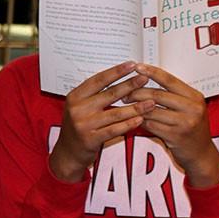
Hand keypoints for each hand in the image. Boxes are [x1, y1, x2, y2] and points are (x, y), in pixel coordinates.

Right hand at [51, 61, 155, 182]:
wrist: (67, 152)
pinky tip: (140, 119)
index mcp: (75, 96)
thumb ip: (94, 94)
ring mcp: (83, 124)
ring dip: (135, 107)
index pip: (98, 80)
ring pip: (115, 113)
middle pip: (109, 94)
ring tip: (151, 102)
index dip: (116, 72)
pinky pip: (114, 129)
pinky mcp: (91, 139)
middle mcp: (77, 109)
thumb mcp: (79, 107)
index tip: (131, 65)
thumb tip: (118, 77)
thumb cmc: (77, 126)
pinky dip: (129, 124)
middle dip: (130, 85)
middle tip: (145, 78)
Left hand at [126, 64, 218, 187]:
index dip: (152, 72)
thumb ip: (173, 94)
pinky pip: (151, 125)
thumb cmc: (190, 127)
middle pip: (157, 95)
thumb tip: (147, 77)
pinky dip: (139, 121)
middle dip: (137, 92)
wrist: (201, 154)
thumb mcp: (188, 107)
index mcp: (194, 96)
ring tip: (124, 104)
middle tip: (124, 92)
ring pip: (152, 110)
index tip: (137, 66)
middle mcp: (192, 108)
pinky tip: (131, 118)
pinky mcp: (176, 136)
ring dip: (135, 107)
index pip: (170, 80)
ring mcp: (185, 123)